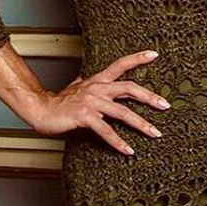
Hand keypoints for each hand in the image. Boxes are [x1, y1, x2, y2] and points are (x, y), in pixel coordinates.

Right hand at [24, 50, 168, 155]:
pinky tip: (129, 150)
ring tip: (155, 133)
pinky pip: (106, 131)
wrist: (41, 109)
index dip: (137, 58)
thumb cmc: (59, 102)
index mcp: (97, 80)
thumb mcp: (76, 87)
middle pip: (129, 88)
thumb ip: (85, 83)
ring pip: (123, 112)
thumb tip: (85, 77)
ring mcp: (92, 102)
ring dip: (141, 124)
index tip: (154, 54)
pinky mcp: (86, 117)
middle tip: (166, 105)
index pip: (120, 65)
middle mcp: (97, 88)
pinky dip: (119, 142)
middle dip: (150, 97)